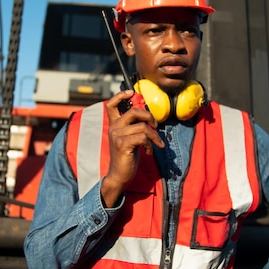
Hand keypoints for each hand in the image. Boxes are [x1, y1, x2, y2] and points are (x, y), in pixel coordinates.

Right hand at [100, 90, 164, 206]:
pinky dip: (150, 144)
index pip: (111, 104)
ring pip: (142, 127)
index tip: (131, 93)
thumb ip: (134, 127)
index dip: (120, 95)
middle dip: (149, 116)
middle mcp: (114, 128)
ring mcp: (117, 135)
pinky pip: (143, 137)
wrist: (119, 175)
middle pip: (133, 112)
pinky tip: (148, 152)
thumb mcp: (130, 138)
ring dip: (154, 136)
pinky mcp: (122, 144)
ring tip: (156, 144)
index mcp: (114, 124)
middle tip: (156, 125)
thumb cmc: (127, 156)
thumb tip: (149, 117)